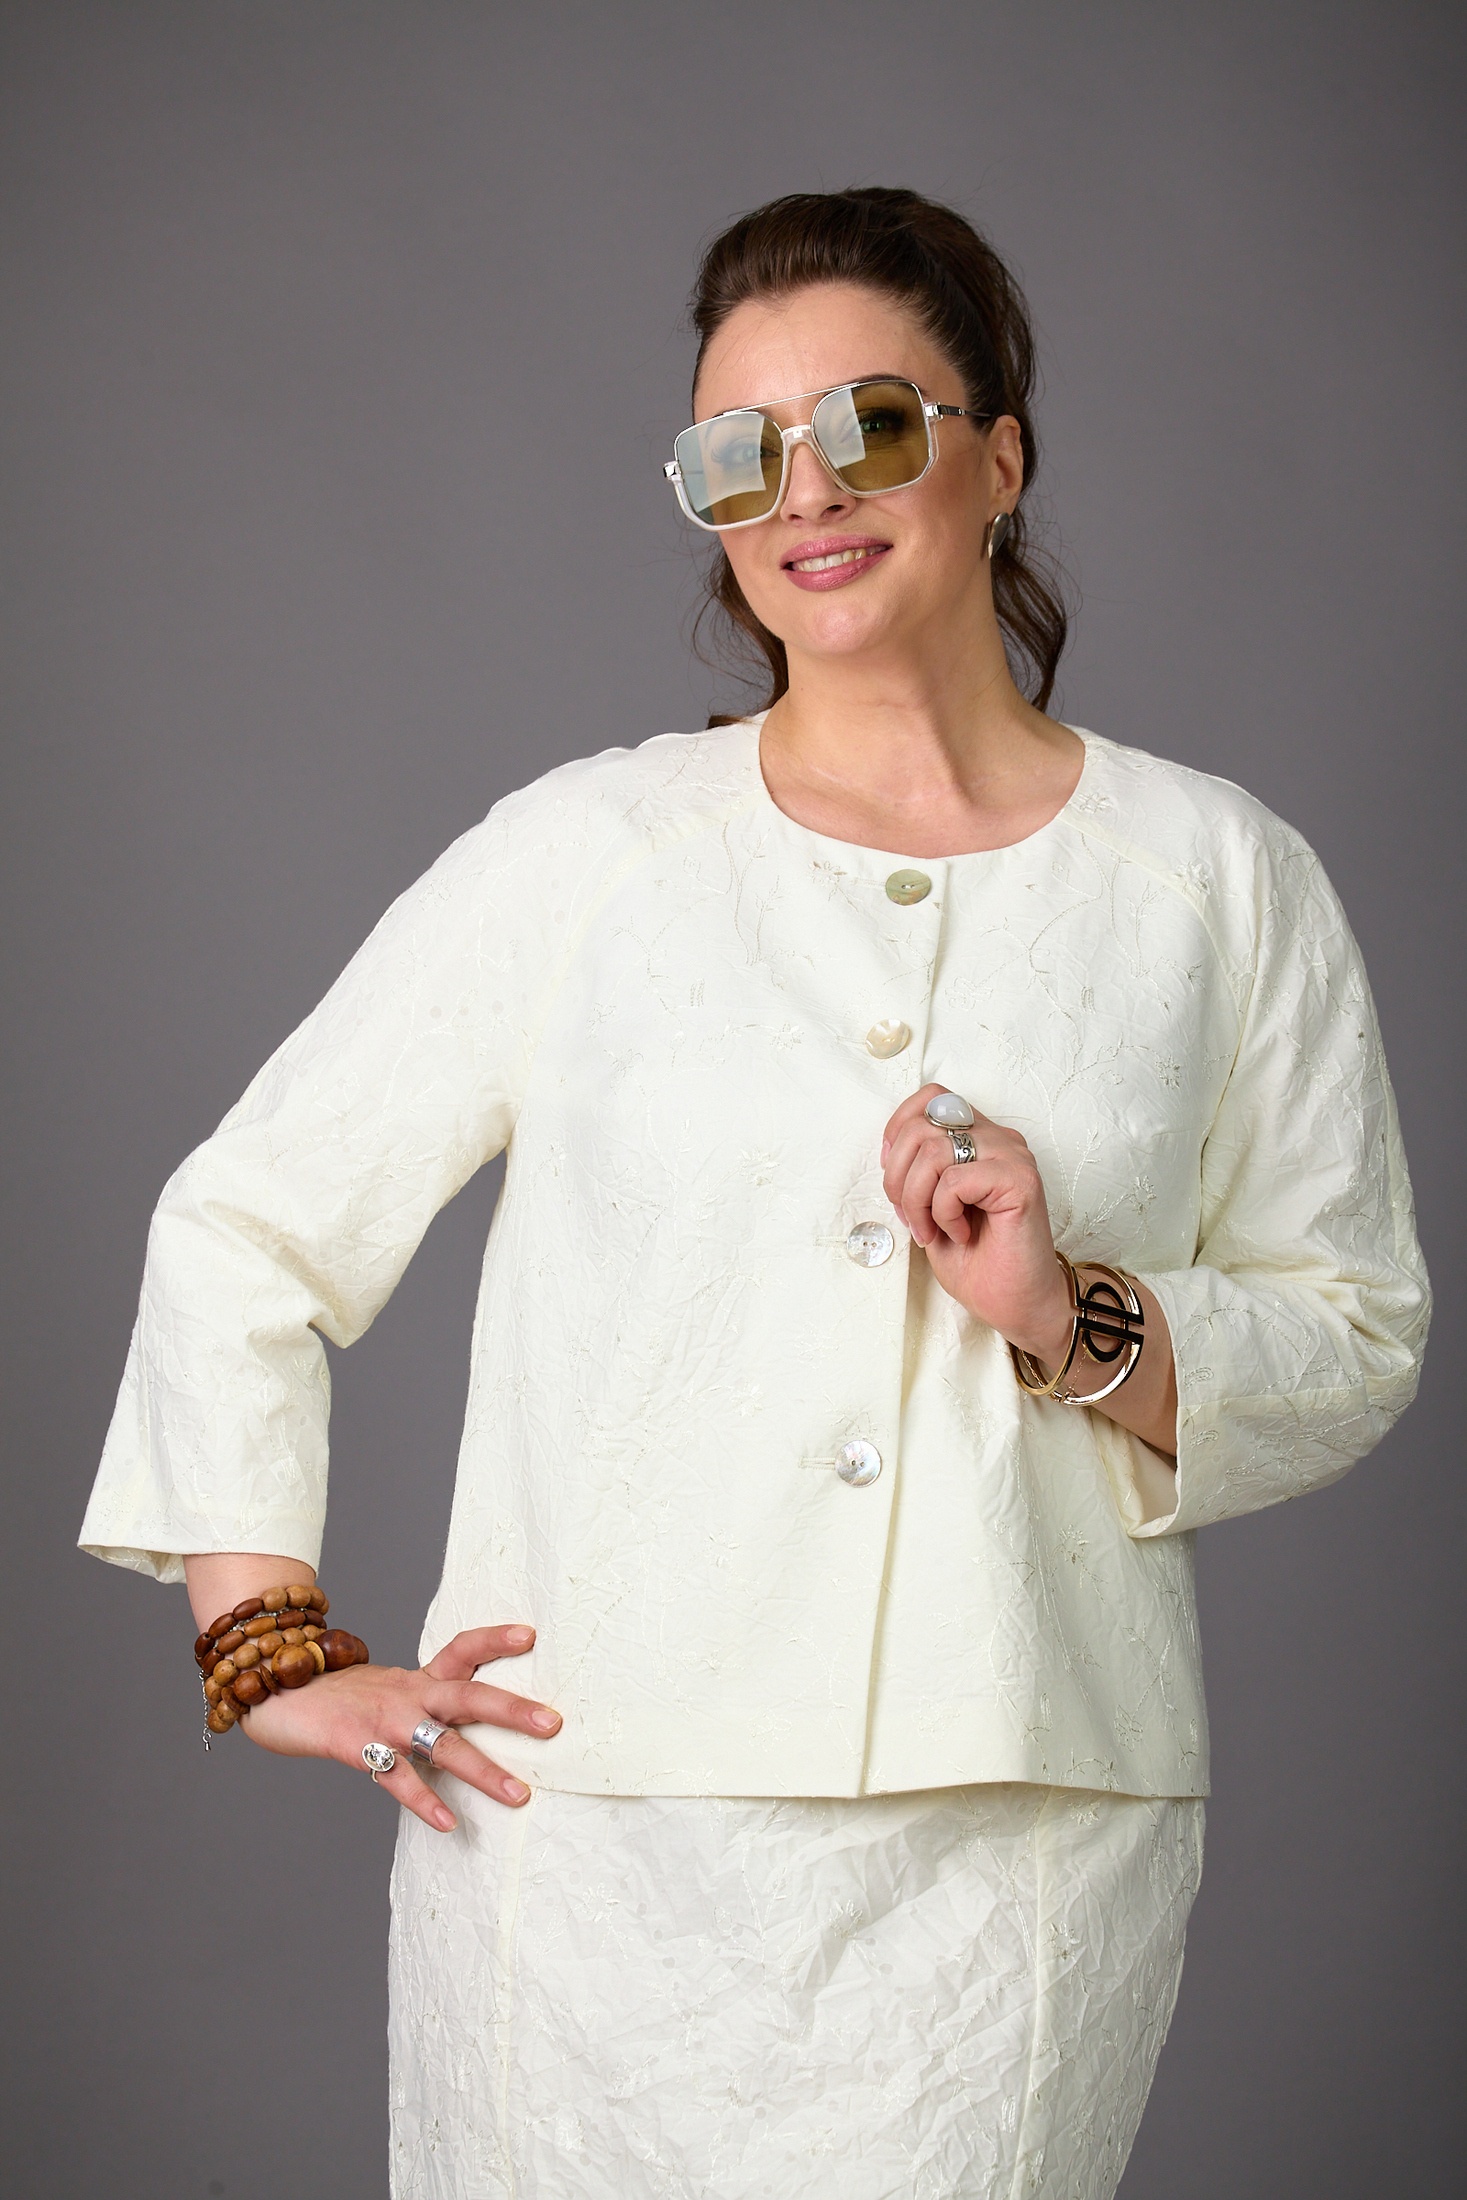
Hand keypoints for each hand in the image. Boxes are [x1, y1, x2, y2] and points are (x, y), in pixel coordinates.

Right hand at [233, 1622, 560, 1830]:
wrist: (274, 1691)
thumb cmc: (340, 1697)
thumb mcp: (390, 1689)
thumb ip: (427, 1701)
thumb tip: (475, 1720)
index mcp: (418, 1677)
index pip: (463, 1648)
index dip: (496, 1639)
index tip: (532, 1634)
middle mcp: (409, 1694)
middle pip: (469, 1695)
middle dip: (512, 1710)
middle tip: (553, 1724)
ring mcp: (385, 1721)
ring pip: (443, 1743)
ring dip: (483, 1770)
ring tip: (519, 1794)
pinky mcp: (359, 1748)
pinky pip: (398, 1779)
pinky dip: (424, 1800)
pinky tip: (448, 1822)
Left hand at [881, 1084, 1071, 1360]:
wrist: (1017, 1303)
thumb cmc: (977, 1260)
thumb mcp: (929, 1206)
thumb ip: (916, 1168)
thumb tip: (888, 1148)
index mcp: (980, 1137)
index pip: (930, 1097)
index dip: (898, 1130)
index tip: (896, 1179)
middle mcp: (999, 1138)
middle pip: (922, 1124)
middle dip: (898, 1178)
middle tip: (911, 1218)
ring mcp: (1013, 1156)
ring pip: (933, 1151)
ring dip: (917, 1200)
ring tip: (932, 1230)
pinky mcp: (1021, 1180)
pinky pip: (955, 1180)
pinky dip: (943, 1212)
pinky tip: (960, 1232)